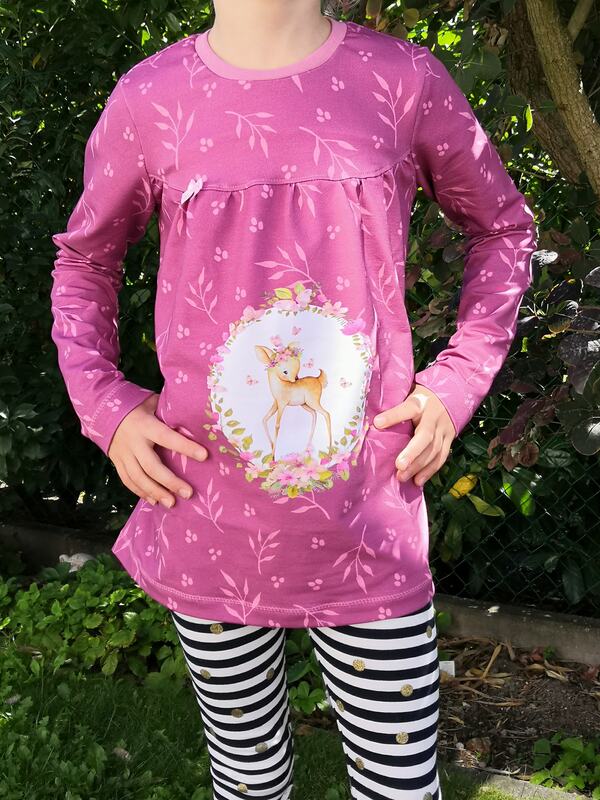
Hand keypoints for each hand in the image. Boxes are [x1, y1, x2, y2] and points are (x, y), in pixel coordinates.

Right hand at [107, 393, 208, 507]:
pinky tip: (155, 501)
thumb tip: (193, 419)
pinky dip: (141, 492)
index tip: (204, 455)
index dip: (185, 447)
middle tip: (188, 493)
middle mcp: (133, 441)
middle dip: (170, 482)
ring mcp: (123, 454)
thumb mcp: (152, 403)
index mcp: (145, 425)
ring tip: (172, 503)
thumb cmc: (136, 406)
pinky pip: (128, 480)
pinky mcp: (117, 462)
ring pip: (138, 478)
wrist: (102, 409)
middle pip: (151, 466)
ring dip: (155, 492)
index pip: (167, 437)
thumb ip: (168, 413)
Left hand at [372, 383, 455, 486]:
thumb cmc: (420, 398)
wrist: (451, 395)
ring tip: (402, 477)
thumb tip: (371, 420)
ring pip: (434, 450)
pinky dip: (430, 470)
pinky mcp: (449, 439)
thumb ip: (393, 405)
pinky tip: (417, 480)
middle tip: (398, 466)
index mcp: (420, 403)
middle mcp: (433, 417)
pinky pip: (441, 457)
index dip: (393, 416)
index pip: (407, 409)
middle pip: (425, 436)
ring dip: (419, 466)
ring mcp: (444, 429)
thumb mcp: (408, 395)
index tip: (377, 423)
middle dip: (412, 452)